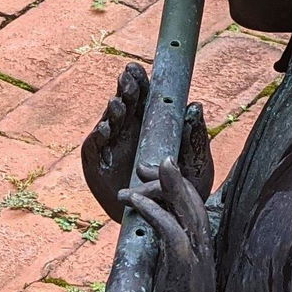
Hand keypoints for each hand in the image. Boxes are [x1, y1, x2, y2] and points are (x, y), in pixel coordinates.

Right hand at [82, 63, 212, 222]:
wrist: (168, 223)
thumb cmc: (184, 190)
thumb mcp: (196, 162)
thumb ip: (195, 136)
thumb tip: (195, 105)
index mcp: (151, 125)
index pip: (143, 97)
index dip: (138, 81)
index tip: (136, 68)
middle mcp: (129, 133)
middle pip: (123, 105)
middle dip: (124, 90)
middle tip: (126, 81)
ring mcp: (112, 149)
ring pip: (108, 123)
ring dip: (112, 112)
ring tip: (118, 105)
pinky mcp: (99, 168)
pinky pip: (95, 149)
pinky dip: (98, 137)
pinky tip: (106, 129)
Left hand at [119, 158, 215, 291]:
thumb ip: (164, 272)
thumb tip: (147, 259)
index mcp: (202, 259)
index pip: (195, 214)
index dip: (177, 191)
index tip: (153, 181)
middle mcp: (204, 256)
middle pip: (194, 204)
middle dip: (170, 179)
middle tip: (147, 165)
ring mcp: (197, 264)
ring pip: (188, 211)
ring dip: (165, 186)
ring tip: (143, 171)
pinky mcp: (183, 273)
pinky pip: (172, 232)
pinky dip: (155, 212)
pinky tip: (136, 201)